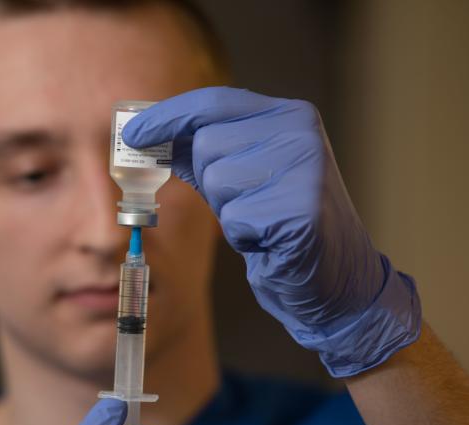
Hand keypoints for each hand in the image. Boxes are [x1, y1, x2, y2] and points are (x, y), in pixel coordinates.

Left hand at [123, 87, 421, 377]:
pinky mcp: (301, 209)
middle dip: (211, 182)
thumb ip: (199, 151)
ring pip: (218, 181)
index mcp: (288, 114)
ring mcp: (304, 168)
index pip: (213, 102)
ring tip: (262, 222)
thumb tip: (144, 134)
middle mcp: (300, 132)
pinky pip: (236, 217)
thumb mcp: (237, 175)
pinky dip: (244, 236)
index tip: (132, 134)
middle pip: (208, 145)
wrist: (336, 278)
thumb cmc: (278, 223)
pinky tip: (271, 240)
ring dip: (229, 211)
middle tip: (246, 203)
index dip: (168, 117)